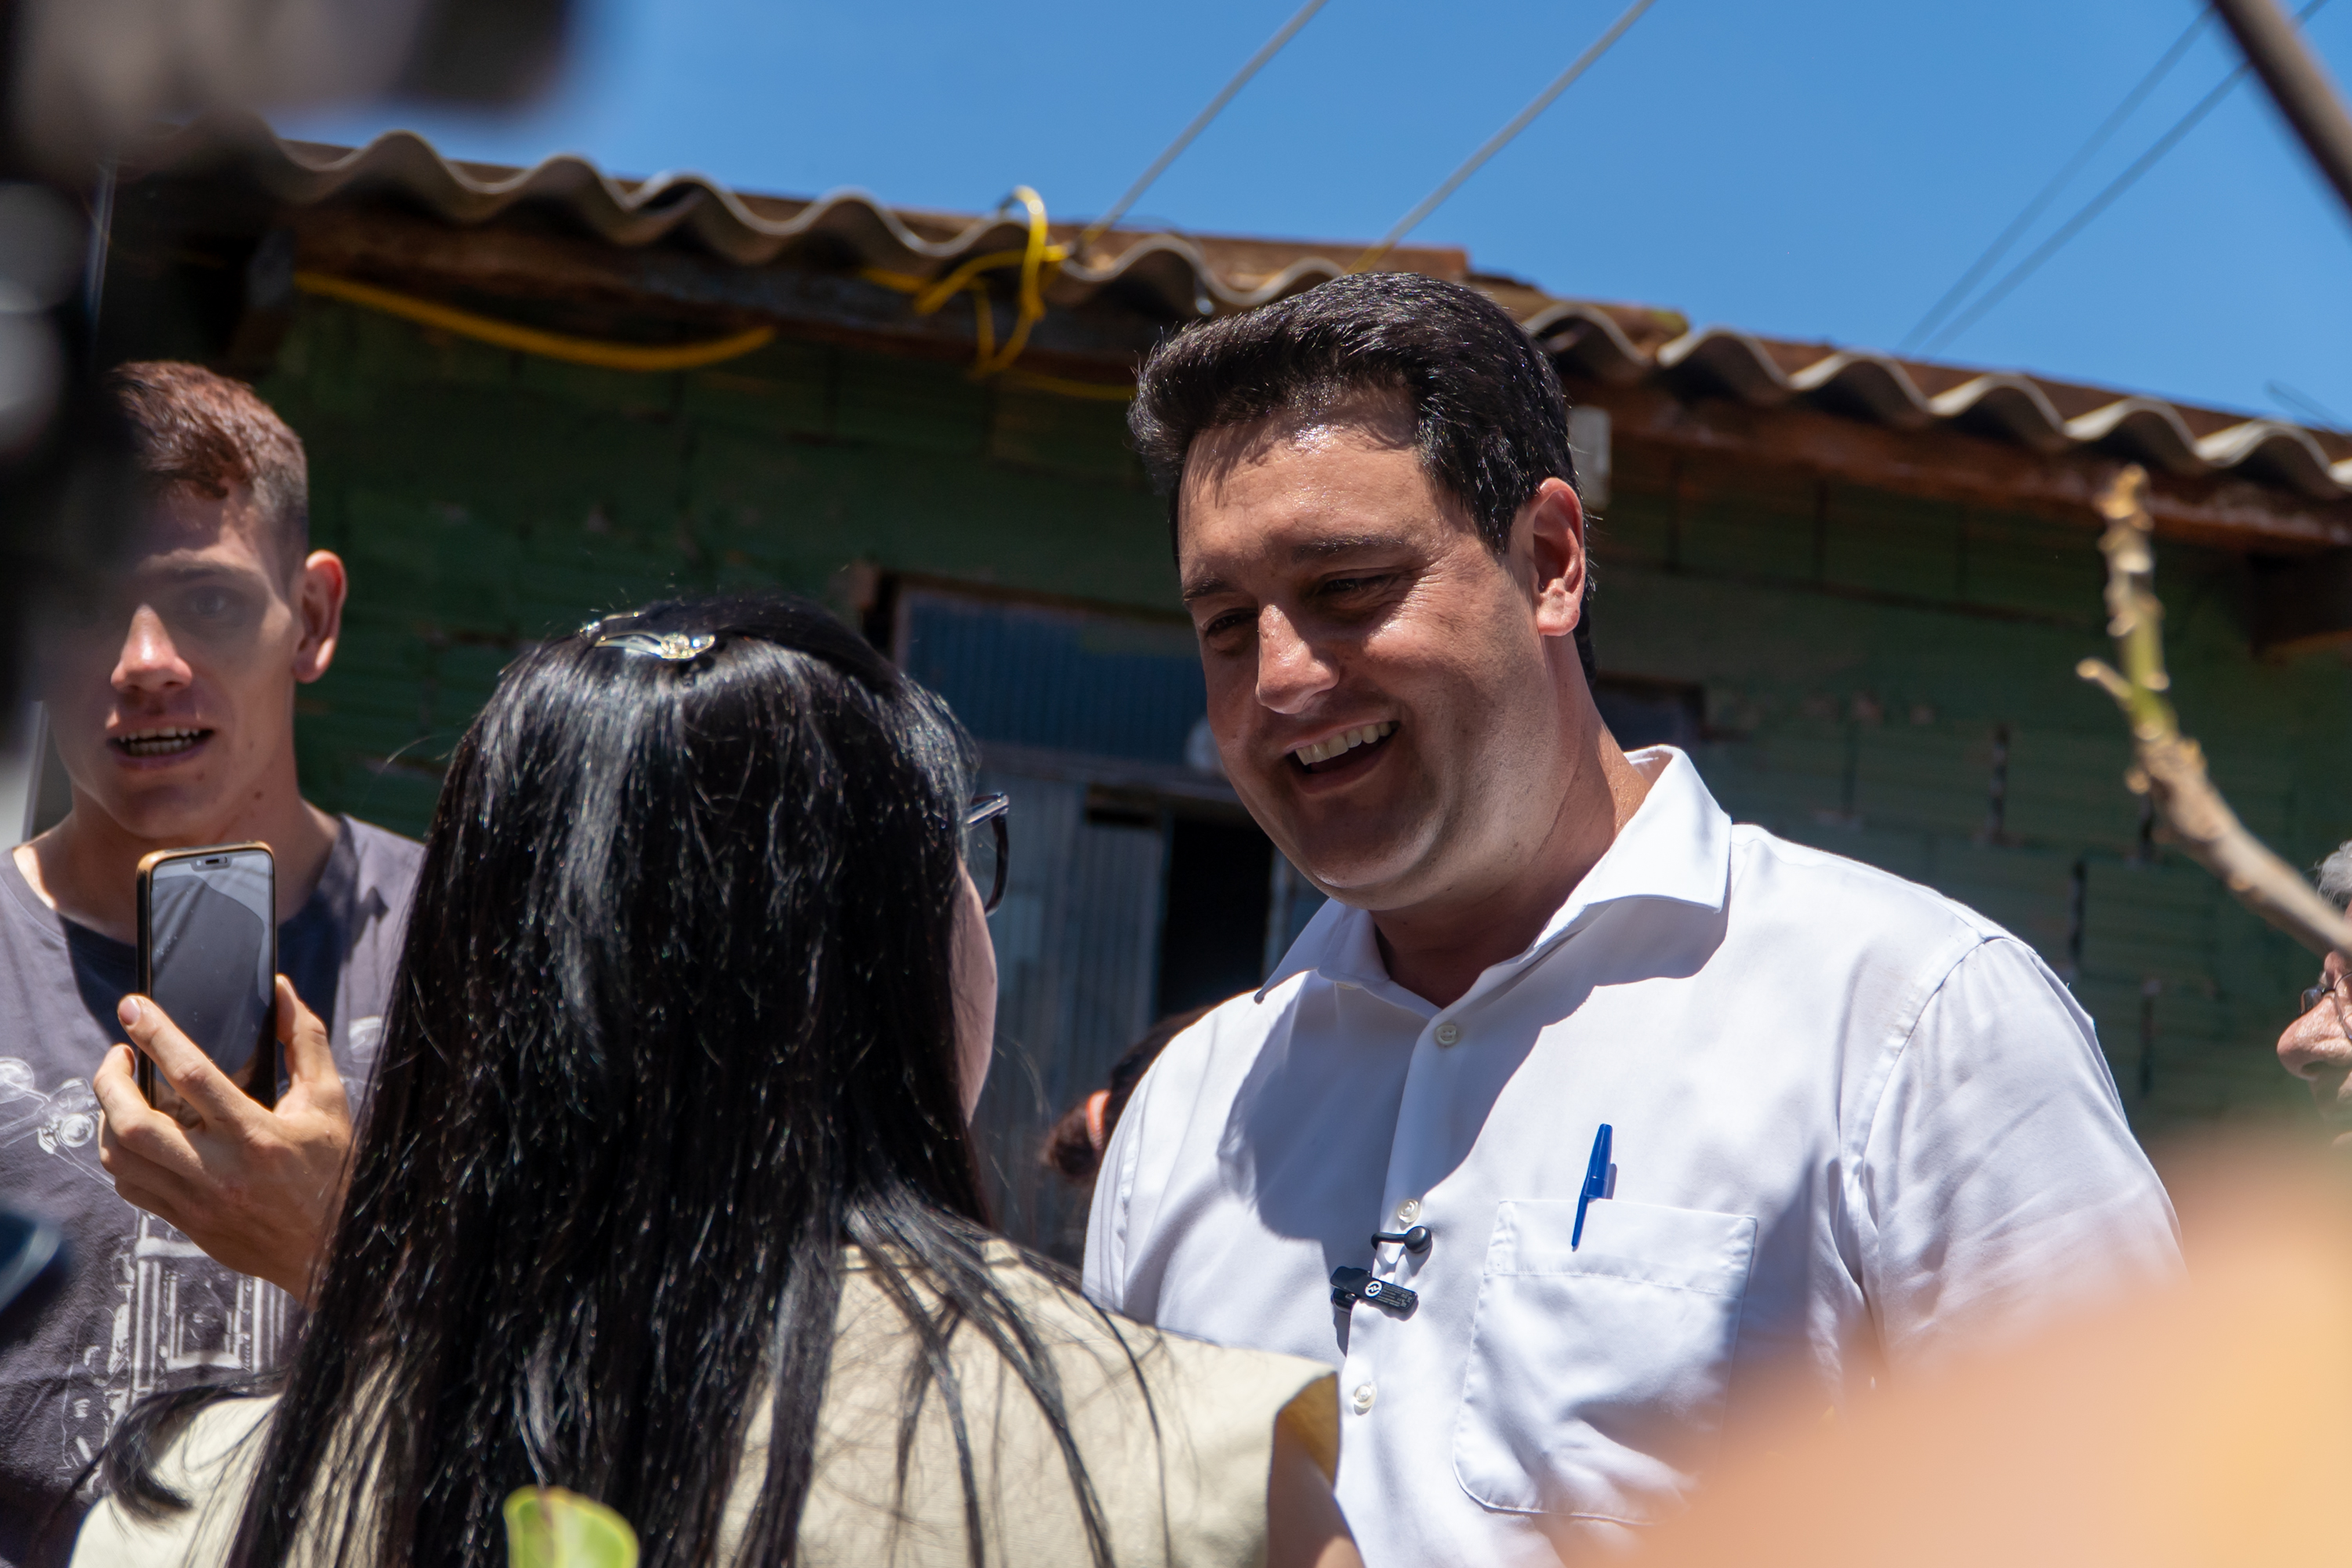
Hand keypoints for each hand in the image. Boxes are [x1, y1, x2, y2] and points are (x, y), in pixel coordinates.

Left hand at [92, 975, 352, 1306]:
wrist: (334, 1248)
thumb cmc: (334, 1169)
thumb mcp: (329, 1100)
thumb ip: (305, 1041)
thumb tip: (283, 991)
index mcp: (257, 1135)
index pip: (192, 1075)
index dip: (156, 1035)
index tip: (133, 1008)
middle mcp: (219, 1170)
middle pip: (133, 1123)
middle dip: (109, 1081)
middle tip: (119, 1055)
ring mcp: (197, 1201)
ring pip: (121, 1158)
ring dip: (109, 1117)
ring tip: (123, 1093)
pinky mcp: (186, 1223)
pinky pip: (131, 1187)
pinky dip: (123, 1156)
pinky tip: (138, 1137)